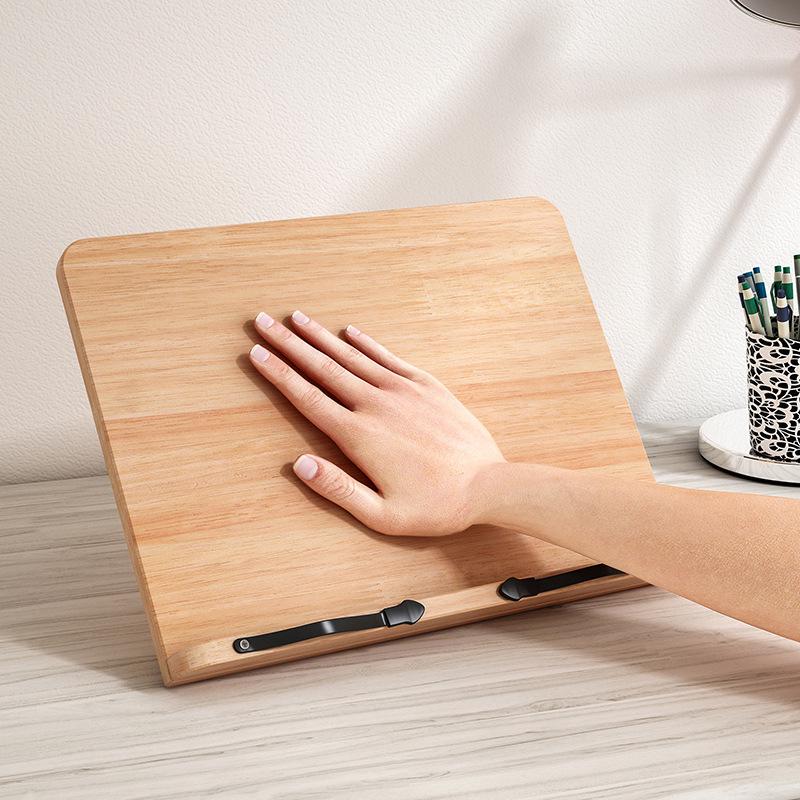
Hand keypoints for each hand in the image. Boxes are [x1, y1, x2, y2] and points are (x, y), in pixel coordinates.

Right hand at [249, 310, 505, 535]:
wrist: (489, 485)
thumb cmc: (435, 506)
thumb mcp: (382, 515)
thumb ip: (338, 490)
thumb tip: (299, 465)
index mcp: (360, 436)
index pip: (308, 398)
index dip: (279, 374)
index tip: (256, 353)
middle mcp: (377, 405)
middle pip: (323, 368)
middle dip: (289, 344)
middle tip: (263, 322)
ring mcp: (403, 391)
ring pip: (352, 357)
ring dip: (321, 337)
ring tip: (297, 318)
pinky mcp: (427, 386)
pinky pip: (389, 357)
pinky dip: (367, 343)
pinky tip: (349, 331)